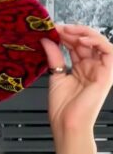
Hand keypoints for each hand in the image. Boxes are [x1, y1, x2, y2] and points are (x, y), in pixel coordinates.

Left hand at [40, 22, 112, 139]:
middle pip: (86, 42)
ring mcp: (101, 70)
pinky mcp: (107, 74)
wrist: (67, 125)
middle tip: (57, 28)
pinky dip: (97, 41)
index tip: (52, 30)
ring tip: (68, 31)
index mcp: (81, 69)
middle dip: (72, 32)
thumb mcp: (55, 77)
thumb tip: (47, 40)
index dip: (65, 36)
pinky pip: (109, 51)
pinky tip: (82, 40)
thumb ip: (54, 57)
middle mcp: (92, 67)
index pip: (76, 46)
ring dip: (84, 33)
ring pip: (99, 42)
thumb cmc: (63, 109)